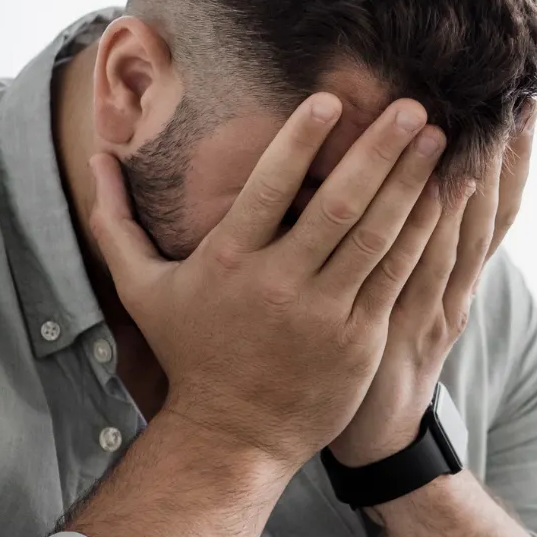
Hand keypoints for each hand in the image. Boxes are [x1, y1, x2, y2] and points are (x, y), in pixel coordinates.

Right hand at [88, 93, 447, 475]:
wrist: (233, 436)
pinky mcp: (358, 340)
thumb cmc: (191, 354)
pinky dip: (420, 234)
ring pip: (376, 238)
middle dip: (378, 151)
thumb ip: (115, 221)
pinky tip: (443, 198)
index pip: (267, 188)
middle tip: (413, 106)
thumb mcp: (141, 289)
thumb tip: (94, 156)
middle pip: (338, 206)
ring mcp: (324, 315)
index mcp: (229, 262)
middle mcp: (279, 285)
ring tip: (439, 139)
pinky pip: (394, 277)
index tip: (329, 99)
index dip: (300, 141)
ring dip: (411, 184)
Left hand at [325, 101, 536, 467]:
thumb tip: (415, 199)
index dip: (511, 164)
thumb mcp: (402, 306)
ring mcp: (430, 312)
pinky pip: (421, 268)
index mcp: (455, 285)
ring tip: (482, 126)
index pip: (493, 214)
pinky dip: (433, 227)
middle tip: (513, 100)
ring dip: (475, 180)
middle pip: (486, 216)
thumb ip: (409, 255)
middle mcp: (453, 293)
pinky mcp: (400, 329)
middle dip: (501, 159)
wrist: (371, 440)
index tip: (522, 111)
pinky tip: (439, 187)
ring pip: (461, 236)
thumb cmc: (375, 365)